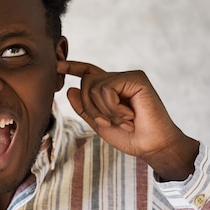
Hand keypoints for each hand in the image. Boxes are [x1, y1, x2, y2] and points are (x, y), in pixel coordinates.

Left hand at [57, 60, 198, 180]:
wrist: (152, 146)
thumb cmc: (130, 137)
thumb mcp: (100, 124)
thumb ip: (84, 108)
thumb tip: (70, 89)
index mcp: (110, 89)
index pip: (88, 72)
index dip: (72, 67)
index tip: (57, 64)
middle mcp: (118, 80)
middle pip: (86, 82)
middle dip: (90, 107)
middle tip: (108, 123)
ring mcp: (127, 77)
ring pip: (93, 86)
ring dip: (103, 111)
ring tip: (123, 121)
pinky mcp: (136, 77)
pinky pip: (106, 88)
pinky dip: (112, 107)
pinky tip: (129, 115)